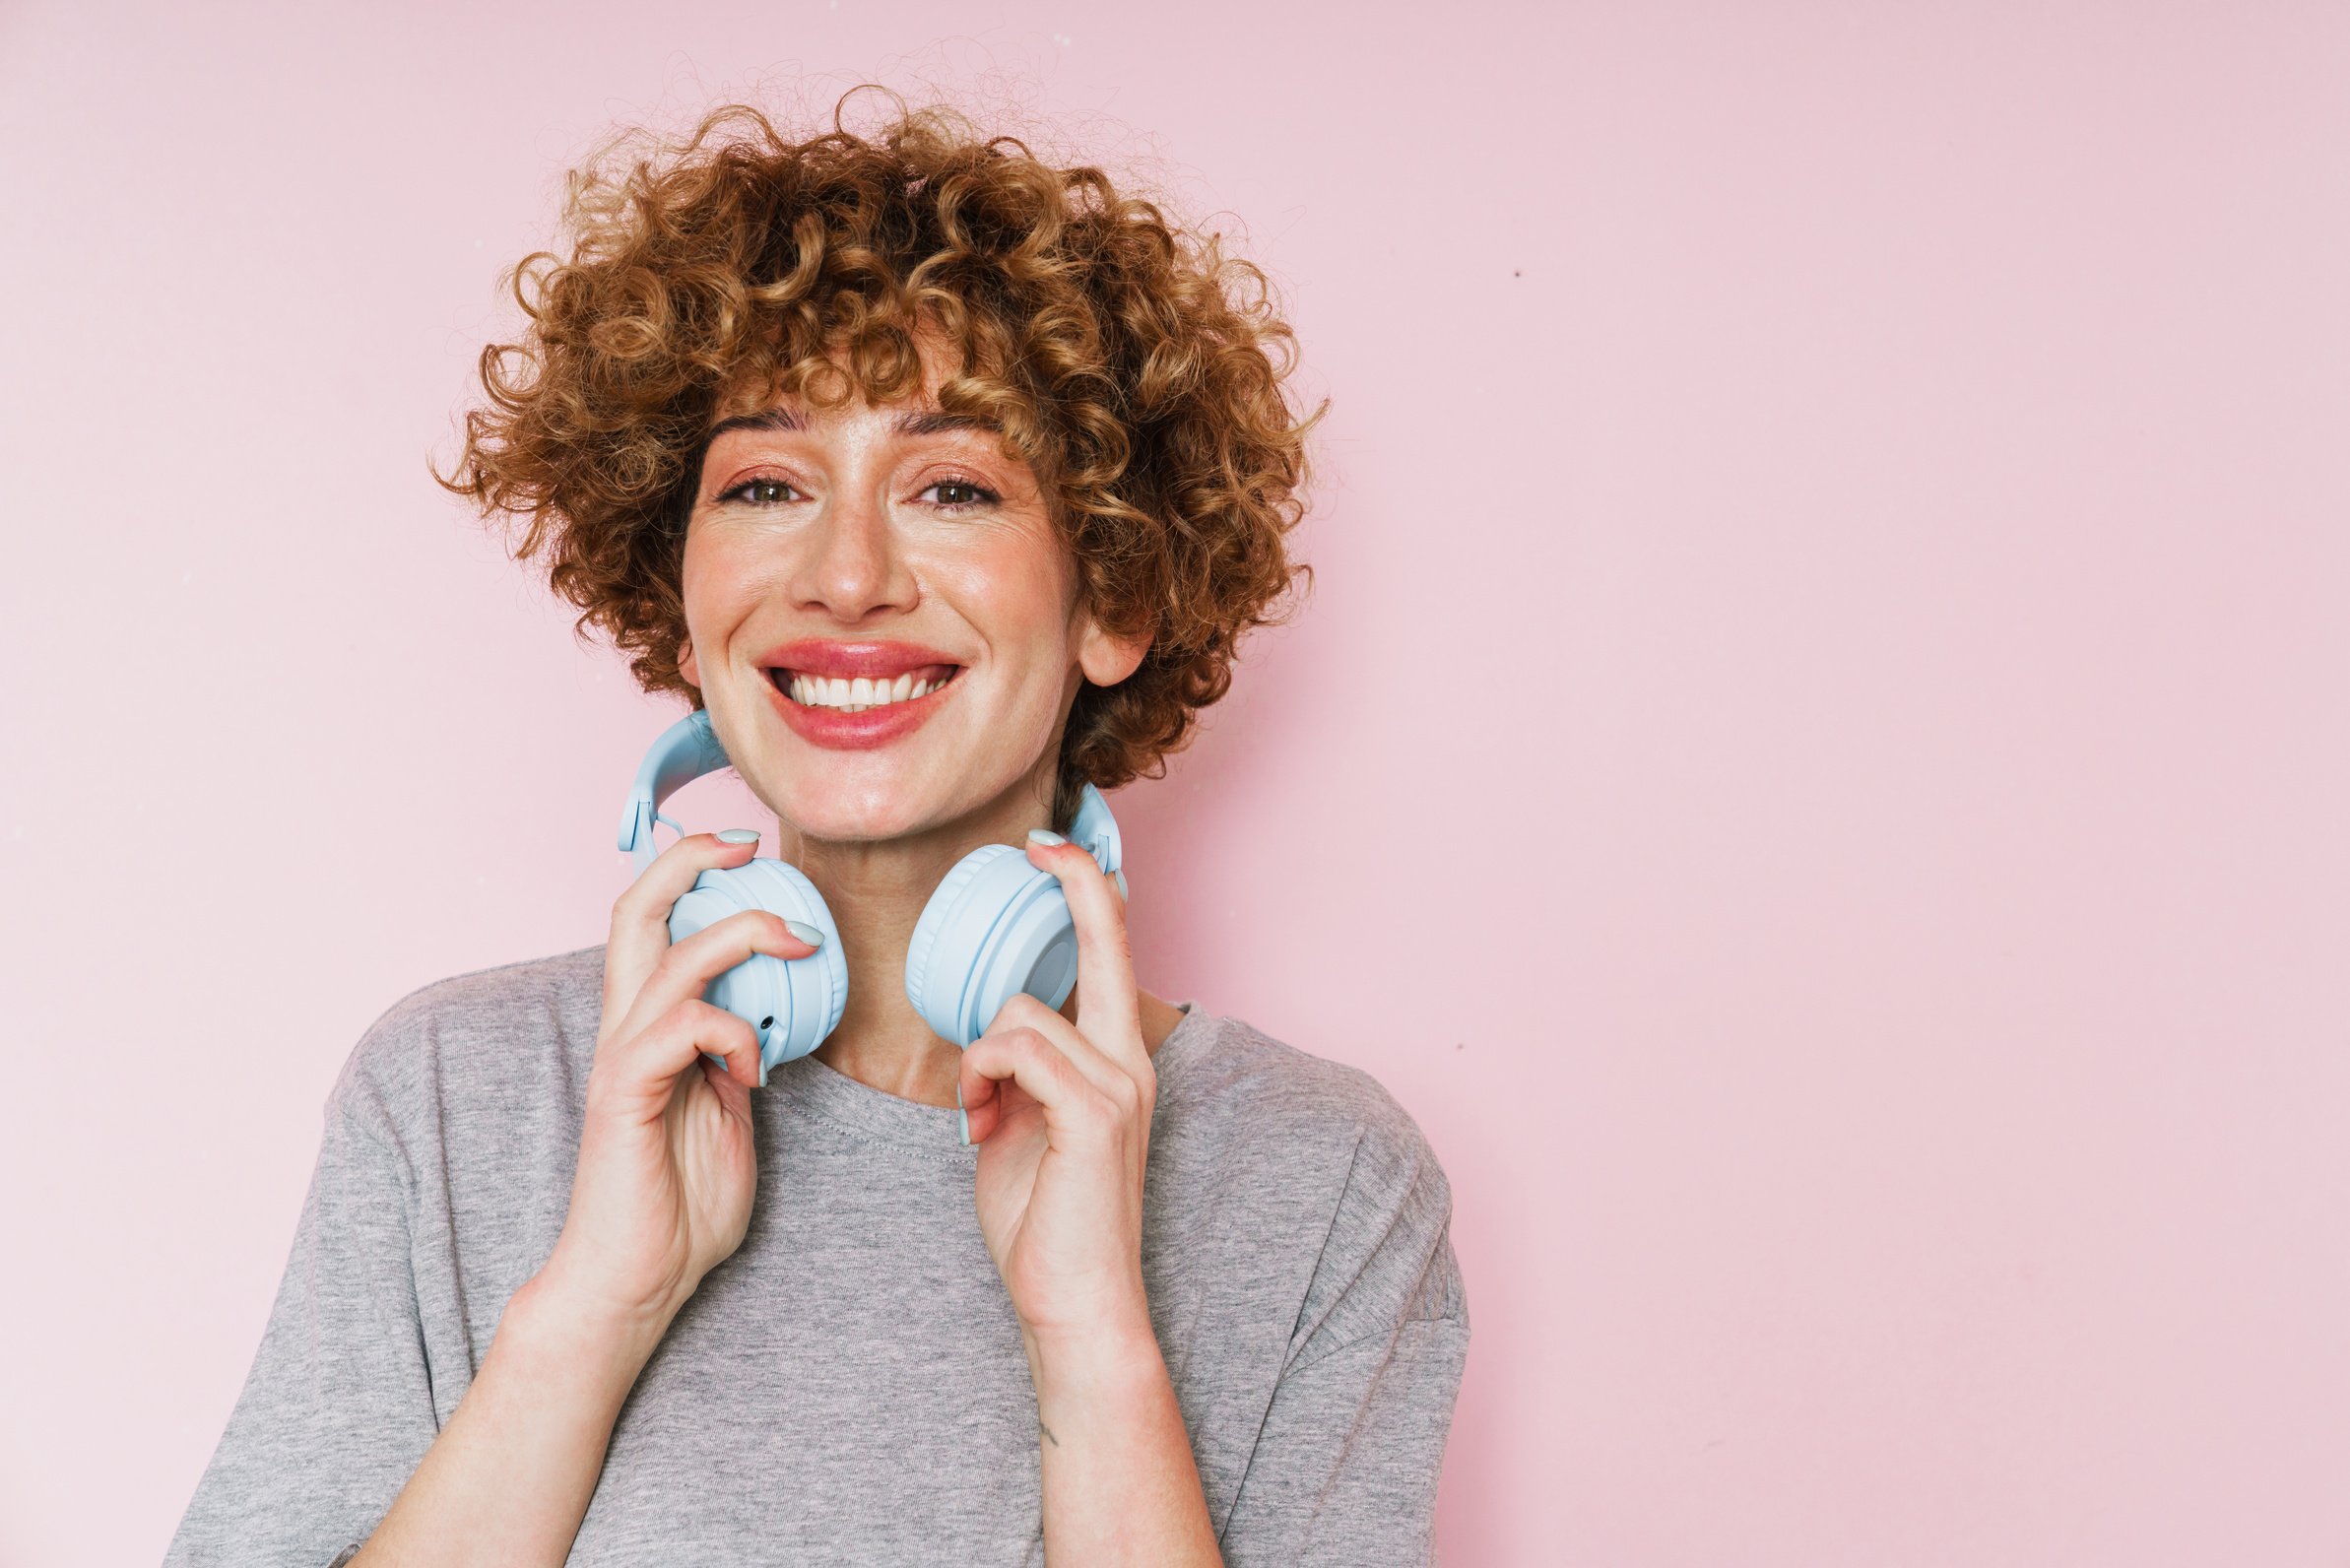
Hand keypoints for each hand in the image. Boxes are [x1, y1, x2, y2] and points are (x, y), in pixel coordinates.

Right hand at [534, 828, 820, 1339]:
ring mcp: (622, 1058)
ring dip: (742, 935)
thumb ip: (738, 1060)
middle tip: (752, 846)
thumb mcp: (730, 1114)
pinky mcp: (625, 1093)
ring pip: (669, 955)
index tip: (753, 853)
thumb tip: (770, 1023)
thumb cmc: (680, 1206)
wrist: (636, 1280)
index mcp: (650, 1026)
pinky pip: (680, 1027)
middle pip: (634, 908)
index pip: (655, 921)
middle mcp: (626, 1028)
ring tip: (801, 945)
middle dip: (692, 860)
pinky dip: (730, 1029)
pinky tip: (754, 1067)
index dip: (694, 872)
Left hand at [958, 834, 1155, 1345]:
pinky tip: (979, 1123)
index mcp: (1119, 1062)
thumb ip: (1017, 1076)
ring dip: (978, 1058)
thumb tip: (986, 1045)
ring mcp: (1118, 1086)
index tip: (1052, 849)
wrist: (1074, 1304)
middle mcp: (1130, 1062)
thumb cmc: (1045, 1226)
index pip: (1115, 954)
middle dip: (1075, 883)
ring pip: (1022, 1013)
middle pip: (1105, 941)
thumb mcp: (1024, 1129)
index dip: (1089, 891)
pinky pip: (1016, 1051)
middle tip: (1038, 845)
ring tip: (978, 1115)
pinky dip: (981, 1077)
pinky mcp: (1094, 1115)